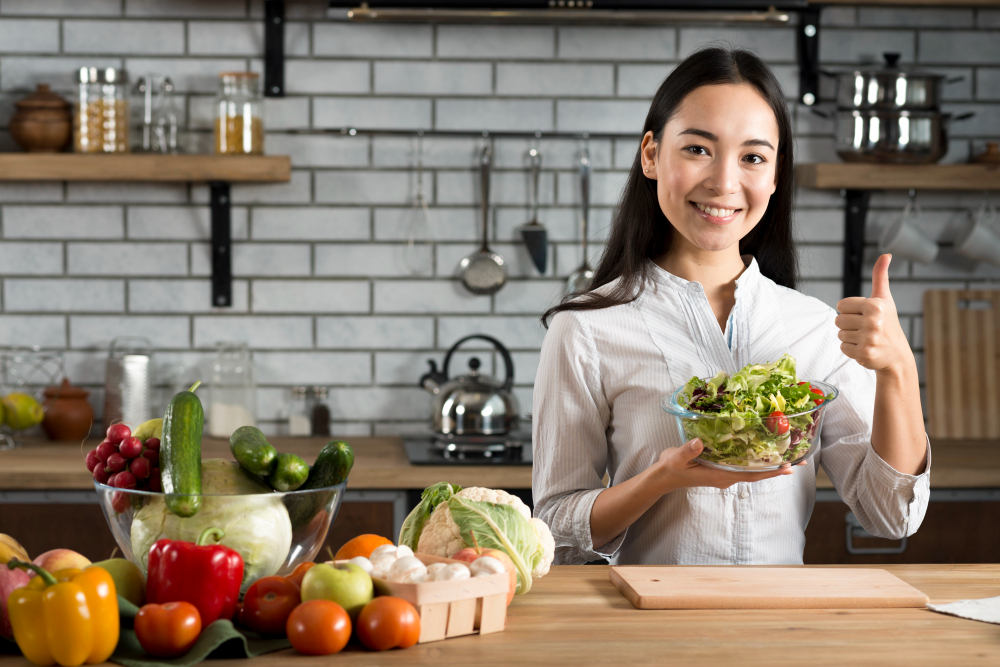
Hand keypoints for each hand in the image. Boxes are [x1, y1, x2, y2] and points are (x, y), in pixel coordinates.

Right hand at [654, 438, 796, 491]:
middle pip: (757, 473)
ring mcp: (724, 472)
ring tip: (788, 454)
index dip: (769, 472)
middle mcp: (726, 475)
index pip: (750, 475)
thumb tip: (699, 442)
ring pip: (751, 469)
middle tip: (800, 460)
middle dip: (777, 467)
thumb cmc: (671, 468)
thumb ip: (688, 451)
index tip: (788, 468)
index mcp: (719, 476)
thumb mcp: (677, 459)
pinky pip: (742, 464)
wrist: (663, 477)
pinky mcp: (720, 466)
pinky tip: (762, 450)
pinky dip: (755, 458)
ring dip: (769, 463)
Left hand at [835, 254, 913, 374]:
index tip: (864, 315)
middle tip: (865, 329)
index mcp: (875, 305)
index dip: (850, 310)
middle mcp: (873, 321)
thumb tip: (885, 254)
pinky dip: (851, 350)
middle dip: (848, 324)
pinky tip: (865, 348)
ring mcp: (869, 339)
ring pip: (840, 334)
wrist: (897, 355)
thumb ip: (880, 276)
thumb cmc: (888, 323)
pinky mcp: (864, 354)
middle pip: (838, 320)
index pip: (841, 305)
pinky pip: (843, 348)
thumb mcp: (885, 299)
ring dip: (850, 337)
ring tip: (866, 338)